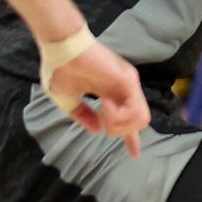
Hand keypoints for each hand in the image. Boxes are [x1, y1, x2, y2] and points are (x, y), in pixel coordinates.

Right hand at [44, 40, 149, 156]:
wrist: (60, 47)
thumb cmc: (60, 68)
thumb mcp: (67, 99)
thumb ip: (82, 115)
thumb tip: (97, 129)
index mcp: (111, 93)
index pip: (128, 119)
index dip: (131, 139)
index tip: (135, 155)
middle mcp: (123, 89)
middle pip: (137, 123)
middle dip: (119, 132)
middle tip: (101, 119)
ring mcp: (128, 84)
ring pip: (141, 120)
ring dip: (119, 124)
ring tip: (103, 111)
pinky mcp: (128, 80)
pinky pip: (134, 110)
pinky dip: (119, 115)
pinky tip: (104, 104)